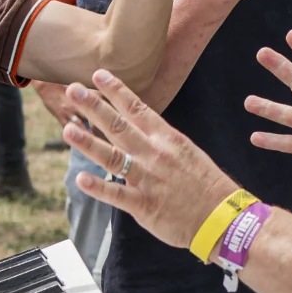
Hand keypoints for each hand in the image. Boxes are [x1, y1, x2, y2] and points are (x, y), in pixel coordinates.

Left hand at [56, 69, 242, 249]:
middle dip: (94, 106)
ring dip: (88, 142)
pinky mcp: (144, 205)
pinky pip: (118, 194)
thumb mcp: (187, 153)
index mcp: (167, 139)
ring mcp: (148, 179)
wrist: (224, 217)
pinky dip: (99, 187)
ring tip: (67, 129)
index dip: (116, 91)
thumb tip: (140, 132)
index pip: (137, 109)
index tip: (98, 75)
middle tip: (73, 90)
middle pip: (119, 126)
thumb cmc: (207, 186)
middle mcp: (155, 154)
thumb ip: (161, 142)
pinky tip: (81, 180)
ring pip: (113, 156)